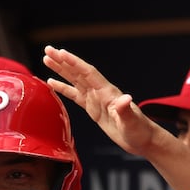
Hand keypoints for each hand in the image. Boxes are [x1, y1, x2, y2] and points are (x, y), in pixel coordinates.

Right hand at [43, 46, 166, 156]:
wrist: (143, 139)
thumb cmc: (139, 130)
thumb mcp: (131, 121)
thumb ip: (125, 109)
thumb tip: (125, 99)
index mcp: (107, 92)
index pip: (87, 73)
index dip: (74, 63)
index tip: (60, 53)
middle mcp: (100, 92)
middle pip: (77, 72)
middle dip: (62, 61)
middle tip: (48, 50)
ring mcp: (96, 99)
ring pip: (74, 80)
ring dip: (61, 70)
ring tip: (47, 59)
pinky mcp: (93, 108)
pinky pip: (74, 95)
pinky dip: (63, 88)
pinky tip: (52, 83)